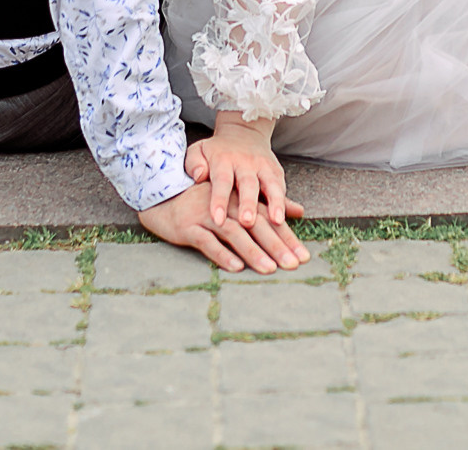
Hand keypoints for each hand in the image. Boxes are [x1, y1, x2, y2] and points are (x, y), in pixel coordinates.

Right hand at [138, 178, 308, 273]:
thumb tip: (300, 210)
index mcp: (240, 199)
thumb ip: (268, 206)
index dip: (287, 237)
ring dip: (253, 252)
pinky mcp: (188, 227)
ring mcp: (206, 216)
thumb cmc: (205, 202)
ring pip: (234, 234)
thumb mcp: (237, 201)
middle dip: (277, 246)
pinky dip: (222, 254)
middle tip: (294, 264)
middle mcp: (226, 206)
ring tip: (270, 269)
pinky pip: (207, 242)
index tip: (304, 256)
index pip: (269, 219)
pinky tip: (236, 267)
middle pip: (256, 225)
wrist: (163, 197)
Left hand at [188, 115, 295, 230]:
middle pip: (248, 184)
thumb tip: (199, 176)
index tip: (217, 218)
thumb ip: (194, 163)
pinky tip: (292, 215)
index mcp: (223, 159)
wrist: (243, 132)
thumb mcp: (198, 150)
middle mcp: (245, 162)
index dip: (219, 200)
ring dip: (275, 202)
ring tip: (277, 220)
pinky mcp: (276, 171)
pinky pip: (282, 187)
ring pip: (271, 184)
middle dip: (248, 204)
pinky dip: (286, 201)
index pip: (221, 181)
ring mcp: (263, 166)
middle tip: (247, 222)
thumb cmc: (216, 150)